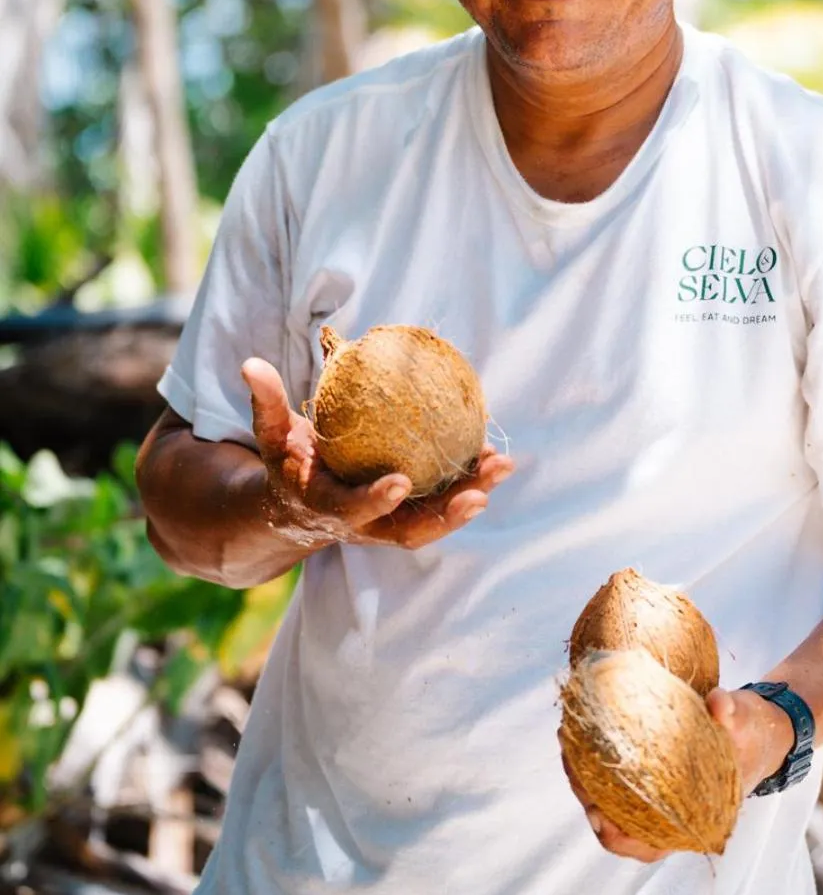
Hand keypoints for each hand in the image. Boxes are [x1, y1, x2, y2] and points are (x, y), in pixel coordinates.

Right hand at [240, 357, 512, 550]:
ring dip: (469, 498)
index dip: (375, 500)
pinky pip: (441, 503)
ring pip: (433, 520)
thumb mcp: (271, 435)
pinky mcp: (406, 517)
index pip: (351, 510)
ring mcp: (387, 526)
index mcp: (324, 507)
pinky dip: (468, 485)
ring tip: (501, 467)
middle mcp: (361, 525)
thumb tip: (250, 365)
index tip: (401, 482)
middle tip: (479, 492)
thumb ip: (266, 402)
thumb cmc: (286, 463)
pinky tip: (492, 457)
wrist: (293, 509)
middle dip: (445, 515)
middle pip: (407, 529)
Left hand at [559, 683, 796, 861]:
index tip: (593, 809)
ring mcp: (665, 798)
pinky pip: (623, 781)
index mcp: (699, 819)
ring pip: (616, 803)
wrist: (764, 728)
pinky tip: (585, 736)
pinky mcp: (659, 776)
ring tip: (569, 744)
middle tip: (570, 761)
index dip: (617, 834)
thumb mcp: (747, 720)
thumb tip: (717, 705)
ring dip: (589, 781)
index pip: (647, 846)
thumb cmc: (753, 731)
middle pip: (620, 826)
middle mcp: (677, 816)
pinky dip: (603, 765)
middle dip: (589, 799)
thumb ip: (732, 713)